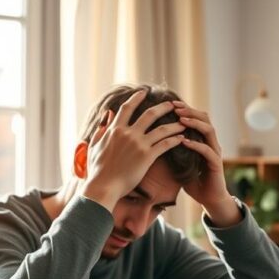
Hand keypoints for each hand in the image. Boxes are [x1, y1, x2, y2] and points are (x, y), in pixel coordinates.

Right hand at [81, 89, 186, 210]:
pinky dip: (174, 140)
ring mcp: (138, 144)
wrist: (103, 186)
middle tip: (172, 104)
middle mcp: (128, 133)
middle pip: (149, 114)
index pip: (127, 108)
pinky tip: (182, 138)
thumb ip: (102, 129)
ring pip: (162, 129)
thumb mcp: (95, 145)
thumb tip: (107, 114)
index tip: (144, 92)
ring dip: (174, 124)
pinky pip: (165, 145)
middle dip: (163, 107)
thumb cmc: (97, 170)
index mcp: (115, 130)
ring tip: (184, 122)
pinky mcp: (147, 157)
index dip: (136, 98)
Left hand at [173, 101, 241, 226]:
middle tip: (174, 106)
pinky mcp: (216, 164)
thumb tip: (150, 142)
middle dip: (189, 110)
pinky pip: (207, 150)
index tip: (168, 103)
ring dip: (194, 123)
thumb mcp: (179, 162)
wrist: (209, 198)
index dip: (184, 108)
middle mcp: (211, 142)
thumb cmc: (194, 180)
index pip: (195, 117)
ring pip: (208, 130)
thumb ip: (171, 151)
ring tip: (180, 119)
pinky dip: (196, 144)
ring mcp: (215, 152)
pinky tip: (184, 142)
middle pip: (204, 117)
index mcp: (202, 139)